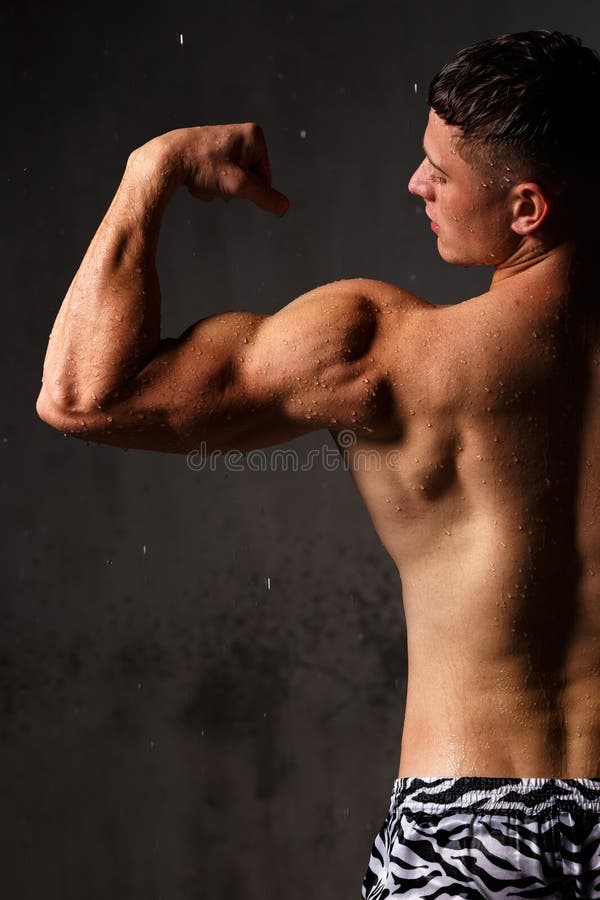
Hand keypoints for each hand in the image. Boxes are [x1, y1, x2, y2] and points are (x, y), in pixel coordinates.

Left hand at [135, 123, 289, 215]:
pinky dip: (208, 182)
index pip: (265, 178)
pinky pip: (218, 175)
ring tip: (201, 179)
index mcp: (254, 135)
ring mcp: (224, 141)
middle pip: (248, 178)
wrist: (165, 159)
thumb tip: (285, 206)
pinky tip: (194, 178)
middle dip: (231, 188)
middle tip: (213, 181)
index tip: (230, 183)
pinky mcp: (209, 149)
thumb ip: (264, 196)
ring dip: (218, 188)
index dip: (249, 189)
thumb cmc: (203, 167)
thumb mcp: (239, 186)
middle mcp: (241, 133)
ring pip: (231, 179)